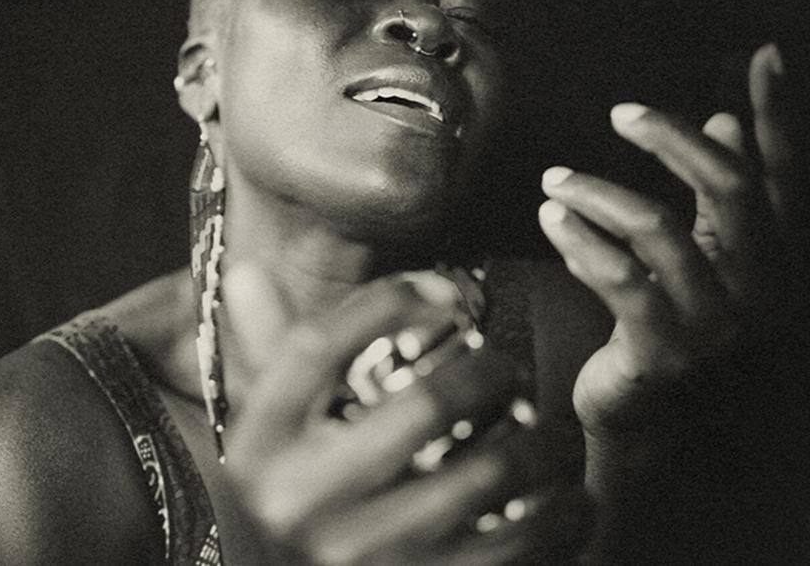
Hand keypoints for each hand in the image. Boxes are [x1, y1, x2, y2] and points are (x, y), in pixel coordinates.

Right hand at [219, 266, 590, 564]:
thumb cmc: (294, 509)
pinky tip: (565, 496)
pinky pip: (527, 539)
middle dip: (490, 371)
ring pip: (493, 471)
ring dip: (542, 440)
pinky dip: (564, 510)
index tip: (443, 293)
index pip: (314, 347)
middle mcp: (302, 502)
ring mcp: (367, 556)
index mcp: (258, 450)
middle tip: (508, 370)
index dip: (388, 302)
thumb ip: (265, 360)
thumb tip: (245, 273)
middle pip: (424, 404)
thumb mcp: (267, 441)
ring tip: (547, 432)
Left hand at [538, 43, 794, 435]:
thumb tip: (726, 122)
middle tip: (622, 113)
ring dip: (598, 193)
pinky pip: (619, 278)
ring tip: (554, 182)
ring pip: (660, 228)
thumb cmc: (669, 322)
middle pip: (729, 188)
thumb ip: (717, 196)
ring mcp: (716, 326)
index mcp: (777, 260)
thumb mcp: (701, 256)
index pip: (786, 175)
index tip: (767, 54)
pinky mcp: (664, 351)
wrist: (643, 416)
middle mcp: (762, 292)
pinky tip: (552, 220)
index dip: (780, 116)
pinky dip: (580, 240)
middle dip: (673, 139)